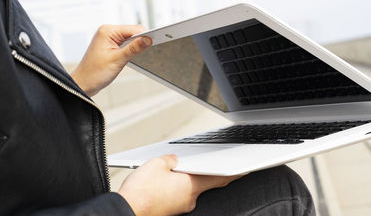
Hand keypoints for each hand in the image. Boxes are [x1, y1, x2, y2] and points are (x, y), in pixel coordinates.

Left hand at [71, 24, 151, 95]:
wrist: (83, 84)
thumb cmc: (94, 73)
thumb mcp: (117, 60)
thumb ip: (134, 49)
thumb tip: (148, 40)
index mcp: (107, 31)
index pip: (134, 29)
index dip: (146, 35)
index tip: (157, 41)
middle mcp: (107, 32)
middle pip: (133, 32)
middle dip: (142, 41)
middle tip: (150, 50)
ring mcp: (108, 38)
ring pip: (130, 38)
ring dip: (136, 45)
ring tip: (139, 55)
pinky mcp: (110, 45)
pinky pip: (126, 43)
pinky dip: (131, 49)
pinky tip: (132, 56)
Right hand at [118, 154, 241, 215]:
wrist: (127, 211)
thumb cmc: (141, 192)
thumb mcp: (157, 163)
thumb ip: (171, 159)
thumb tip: (174, 160)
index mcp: (192, 184)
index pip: (220, 177)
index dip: (233, 172)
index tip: (244, 169)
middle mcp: (190, 198)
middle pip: (204, 182)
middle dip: (203, 172)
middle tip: (203, 164)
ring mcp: (181, 206)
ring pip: (189, 189)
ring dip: (184, 180)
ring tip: (169, 172)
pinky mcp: (171, 210)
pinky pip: (178, 196)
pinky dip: (175, 188)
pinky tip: (162, 184)